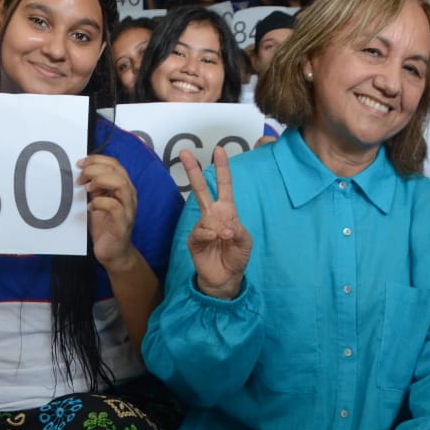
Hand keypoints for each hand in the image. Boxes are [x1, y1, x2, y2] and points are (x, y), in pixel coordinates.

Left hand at [77, 154, 139, 272]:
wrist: (114, 253)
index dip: (96, 159)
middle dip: (95, 168)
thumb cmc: (105, 227)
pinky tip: (90, 207)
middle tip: (80, 177)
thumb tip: (81, 173)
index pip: (114, 164)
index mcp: (123, 187)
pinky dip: (99, 202)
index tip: (80, 163)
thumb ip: (94, 188)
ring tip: (86, 188)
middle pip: (117, 170)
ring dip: (100, 182)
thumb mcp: (97, 202)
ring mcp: (128, 208)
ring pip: (120, 184)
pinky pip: (114, 206)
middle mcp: (129, 195)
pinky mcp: (123, 222)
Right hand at [182, 148, 250, 299]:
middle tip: (184, 153)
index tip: (219, 151)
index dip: (222, 169)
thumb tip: (227, 225)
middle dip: (192, 171)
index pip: (224, 186)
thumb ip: (239, 231)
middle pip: (200, 189)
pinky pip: (200, 232)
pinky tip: (214, 239)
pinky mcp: (194, 240)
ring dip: (217, 226)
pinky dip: (208, 234)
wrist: (226, 279)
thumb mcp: (245, 242)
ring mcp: (202, 227)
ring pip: (205, 217)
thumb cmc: (237, 257)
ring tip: (226, 237)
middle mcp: (212, 215)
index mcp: (226, 211)